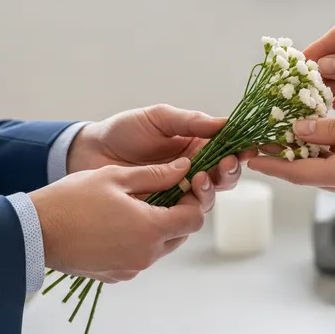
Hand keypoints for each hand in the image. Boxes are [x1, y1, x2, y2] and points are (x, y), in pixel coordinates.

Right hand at [29, 157, 203, 282]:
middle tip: (158, 194)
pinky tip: (118, 224)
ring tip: (134, 207)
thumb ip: (156, 174)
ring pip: (161, 247)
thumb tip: (183, 168)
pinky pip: (140, 257)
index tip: (180, 187)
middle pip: (180, 235)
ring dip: (157, 228)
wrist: (36, 231)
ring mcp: (131, 268)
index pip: (194, 219)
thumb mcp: (116, 177)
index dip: (192, 200)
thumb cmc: (73, 199)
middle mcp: (145, 254)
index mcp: (150, 228)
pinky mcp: (117, 275)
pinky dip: (138, 242)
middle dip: (176, 214)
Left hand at [67, 104, 256, 210]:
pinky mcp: (162, 211)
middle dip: (228, 172)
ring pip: (207, 198)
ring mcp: (178, 192)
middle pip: (223, 178)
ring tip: (198, 179)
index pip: (227, 150)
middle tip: (222, 166)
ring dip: (210, 190)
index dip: (240, 150)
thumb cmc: (123, 131)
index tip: (246, 149)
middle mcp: (192, 170)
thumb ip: (190, 121)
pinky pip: (183, 215)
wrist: (88, 153)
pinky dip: (188, 209)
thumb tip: (225, 123)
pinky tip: (183, 199)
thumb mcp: (158, 118)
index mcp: (195, 146)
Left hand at [247, 104, 334, 205]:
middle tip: (263, 137)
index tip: (248, 155)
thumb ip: (333, 128)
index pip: (297, 172)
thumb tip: (298, 130)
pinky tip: (322, 136)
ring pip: (326, 171)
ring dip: (307, 154)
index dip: (271, 163)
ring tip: (286, 132)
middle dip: (285, 156)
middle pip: (309, 172)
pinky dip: (330, 155)